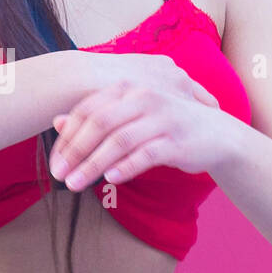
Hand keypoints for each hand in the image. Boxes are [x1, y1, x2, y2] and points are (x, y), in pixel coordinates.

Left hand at [48, 52, 231, 189]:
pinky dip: (125, 167)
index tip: (54, 164)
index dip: (67, 138)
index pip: (88, 110)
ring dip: (93, 164)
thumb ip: (96, 117)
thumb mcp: (129, 117)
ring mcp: (162, 117)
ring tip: (75, 184)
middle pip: (100, 123)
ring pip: (120, 140)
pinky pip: (146, 154)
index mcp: (128, 88)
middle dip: (75, 152)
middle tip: (59, 176)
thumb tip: (57, 122)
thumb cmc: (164, 126)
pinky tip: (109, 179)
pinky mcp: (177, 140)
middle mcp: (143, 97)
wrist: (217, 134)